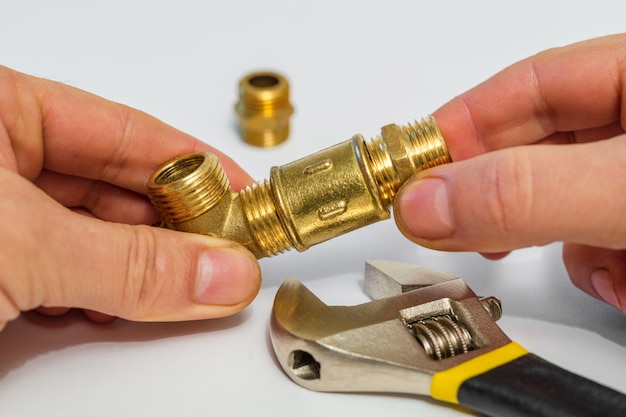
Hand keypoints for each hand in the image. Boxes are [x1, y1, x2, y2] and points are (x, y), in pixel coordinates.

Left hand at [0, 66, 260, 331]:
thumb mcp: (19, 246)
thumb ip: (126, 263)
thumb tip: (218, 270)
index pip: (126, 132)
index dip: (196, 168)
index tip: (245, 200)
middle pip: (116, 187)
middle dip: (173, 229)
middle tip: (224, 258)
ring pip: (91, 235)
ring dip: (135, 270)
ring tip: (176, 289)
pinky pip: (60, 273)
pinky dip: (93, 297)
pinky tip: (109, 310)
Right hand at [394, 34, 625, 311]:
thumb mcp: (625, 189)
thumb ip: (527, 193)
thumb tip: (427, 203)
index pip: (524, 86)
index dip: (459, 128)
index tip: (409, 174)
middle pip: (538, 153)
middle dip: (507, 205)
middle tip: (458, 232)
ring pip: (568, 207)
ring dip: (566, 249)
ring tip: (596, 269)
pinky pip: (604, 243)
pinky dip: (603, 271)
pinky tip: (624, 282)